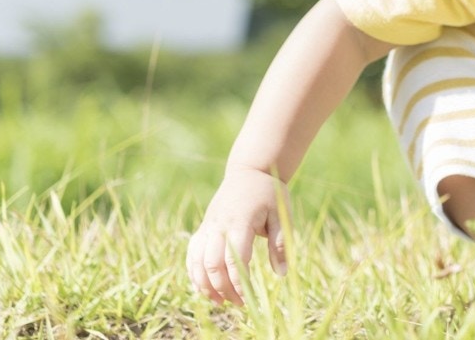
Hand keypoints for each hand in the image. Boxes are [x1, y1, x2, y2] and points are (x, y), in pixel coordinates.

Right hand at [186, 166, 290, 304]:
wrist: (249, 171)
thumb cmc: (268, 193)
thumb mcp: (282, 214)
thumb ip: (281, 243)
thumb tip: (281, 273)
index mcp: (241, 221)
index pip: (234, 257)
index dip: (238, 281)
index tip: (247, 298)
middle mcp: (220, 224)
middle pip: (212, 263)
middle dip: (222, 287)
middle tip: (238, 303)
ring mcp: (209, 225)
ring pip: (197, 260)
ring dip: (205, 284)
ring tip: (219, 302)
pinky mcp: (204, 227)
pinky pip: (192, 253)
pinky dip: (194, 272)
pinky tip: (203, 287)